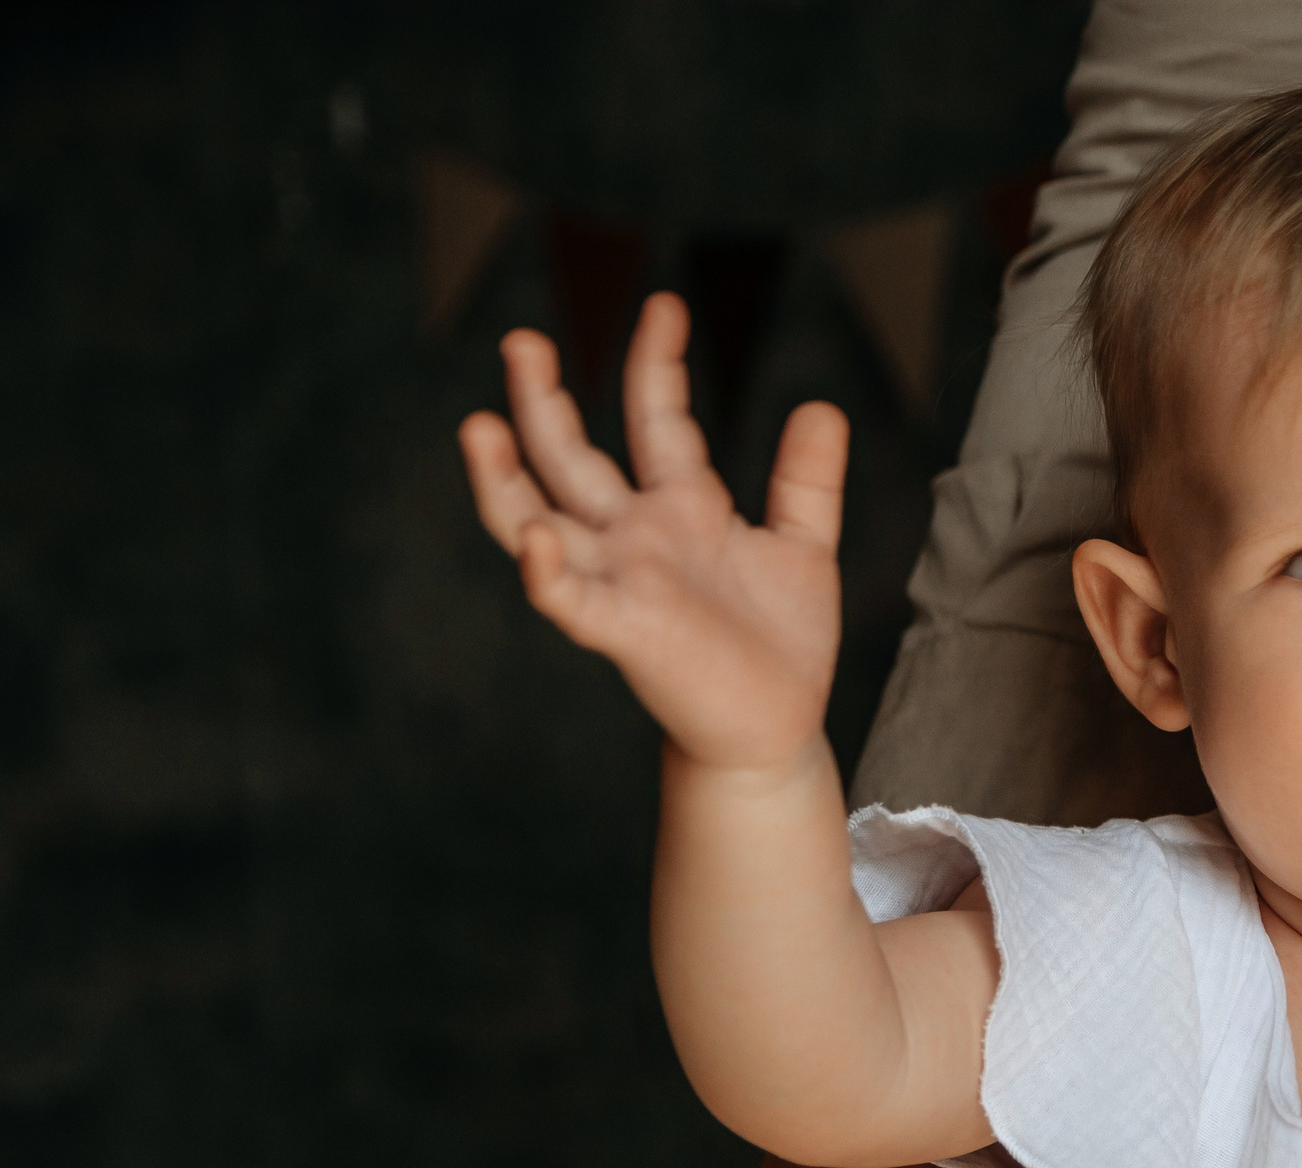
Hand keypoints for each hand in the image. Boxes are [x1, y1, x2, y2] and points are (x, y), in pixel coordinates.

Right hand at [458, 292, 848, 772]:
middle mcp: (637, 538)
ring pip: (540, 520)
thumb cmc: (781, 643)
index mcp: (681, 508)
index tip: (664, 305)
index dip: (657, 364)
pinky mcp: (623, 631)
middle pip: (570, 459)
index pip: (656, 420)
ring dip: (505, 478)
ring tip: (478, 423)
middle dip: (542, 402)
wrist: (777, 727)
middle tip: (522, 339)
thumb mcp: (804, 547)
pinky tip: (541, 535)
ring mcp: (621, 581)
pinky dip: (550, 570)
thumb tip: (823, 405)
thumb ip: (807, 481)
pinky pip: (571, 599)